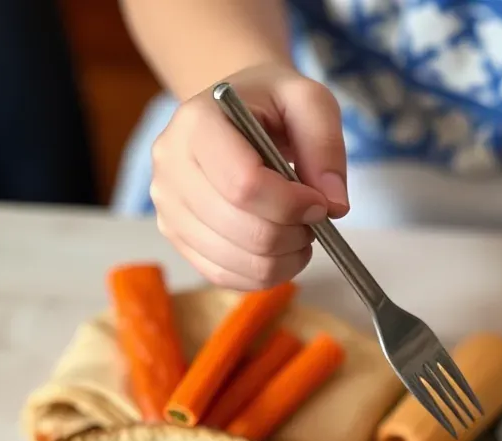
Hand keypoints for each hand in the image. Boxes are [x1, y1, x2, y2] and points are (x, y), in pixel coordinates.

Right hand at [150, 62, 346, 289]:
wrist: (234, 113)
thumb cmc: (271, 105)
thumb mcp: (310, 102)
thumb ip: (326, 147)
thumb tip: (334, 206)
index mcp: (197, 122)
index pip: (244, 186)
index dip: (293, 205)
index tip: (319, 202)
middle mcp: (170, 165)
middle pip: (245, 230)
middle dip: (294, 233)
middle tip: (312, 217)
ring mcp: (167, 206)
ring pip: (239, 262)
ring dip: (285, 257)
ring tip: (297, 230)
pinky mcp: (176, 237)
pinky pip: (226, 277)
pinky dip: (266, 273)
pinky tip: (280, 249)